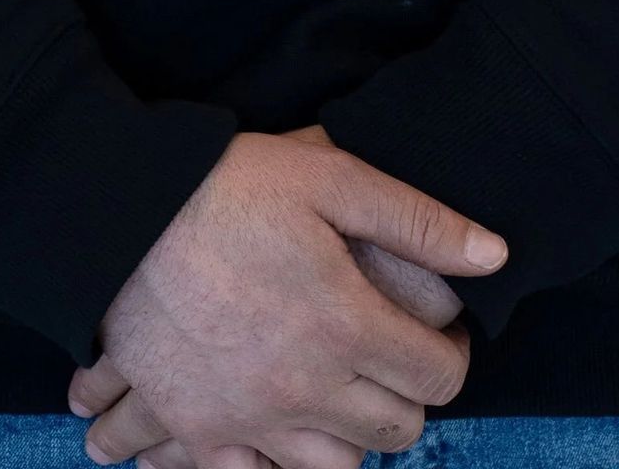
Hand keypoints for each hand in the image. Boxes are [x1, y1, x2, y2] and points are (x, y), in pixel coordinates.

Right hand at [65, 123, 494, 468]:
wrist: (122, 213)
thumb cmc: (229, 186)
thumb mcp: (330, 176)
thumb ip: (417, 219)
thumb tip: (495, 255)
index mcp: (347, 327)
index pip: (438, 377)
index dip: (454, 355)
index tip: (443, 334)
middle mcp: (307, 390)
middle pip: (393, 434)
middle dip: (407, 400)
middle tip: (391, 361)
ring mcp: (249, 420)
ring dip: (346, 443)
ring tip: (338, 400)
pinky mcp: (196, 429)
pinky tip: (264, 443)